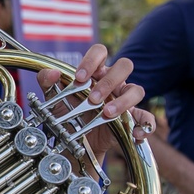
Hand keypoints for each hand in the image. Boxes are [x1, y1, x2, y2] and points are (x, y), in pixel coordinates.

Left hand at [36, 44, 154, 160]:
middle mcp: (113, 82)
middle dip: (109, 81)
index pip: (100, 52)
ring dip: (123, 101)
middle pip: (124, 66)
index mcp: (96, 71)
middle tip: (93, 98)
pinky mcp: (132, 119)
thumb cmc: (67, 112)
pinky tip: (135, 133)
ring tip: (107, 113)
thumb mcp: (53, 97)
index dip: (92, 60)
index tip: (79, 77)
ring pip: (136, 90)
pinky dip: (144, 126)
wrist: (73, 141)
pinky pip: (146, 119)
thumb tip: (51, 73)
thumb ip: (47, 81)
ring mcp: (124, 99)